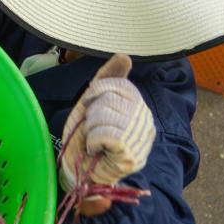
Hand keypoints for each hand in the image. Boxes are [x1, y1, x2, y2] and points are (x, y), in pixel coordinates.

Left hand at [59, 54, 155, 205]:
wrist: (78, 168)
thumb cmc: (86, 135)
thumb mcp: (93, 102)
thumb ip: (107, 79)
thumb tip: (124, 55)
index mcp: (138, 106)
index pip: (120, 84)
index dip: (97, 92)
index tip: (91, 105)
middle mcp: (145, 121)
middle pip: (110, 100)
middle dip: (92, 114)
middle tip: (93, 129)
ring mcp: (140, 140)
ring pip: (106, 117)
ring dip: (91, 129)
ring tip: (94, 140)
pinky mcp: (131, 156)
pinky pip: (106, 135)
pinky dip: (93, 141)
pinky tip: (96, 149)